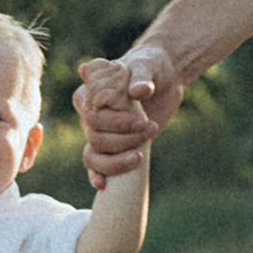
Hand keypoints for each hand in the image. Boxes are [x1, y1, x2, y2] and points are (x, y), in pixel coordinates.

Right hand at [75, 42, 178, 182]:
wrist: (163, 78)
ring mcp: (100, 131)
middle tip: (150, 127)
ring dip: (115, 160)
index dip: (113, 120)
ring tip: (139, 156)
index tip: (140, 118)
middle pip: (94, 136)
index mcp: (91, 91)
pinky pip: (96, 164)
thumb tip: (138, 92)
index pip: (90, 112)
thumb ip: (141, 77)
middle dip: (122, 138)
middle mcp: (90, 113)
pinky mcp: (113, 145)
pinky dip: (97, 175)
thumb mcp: (146, 66)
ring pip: (93, 154)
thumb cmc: (149, 66)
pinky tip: (103, 185)